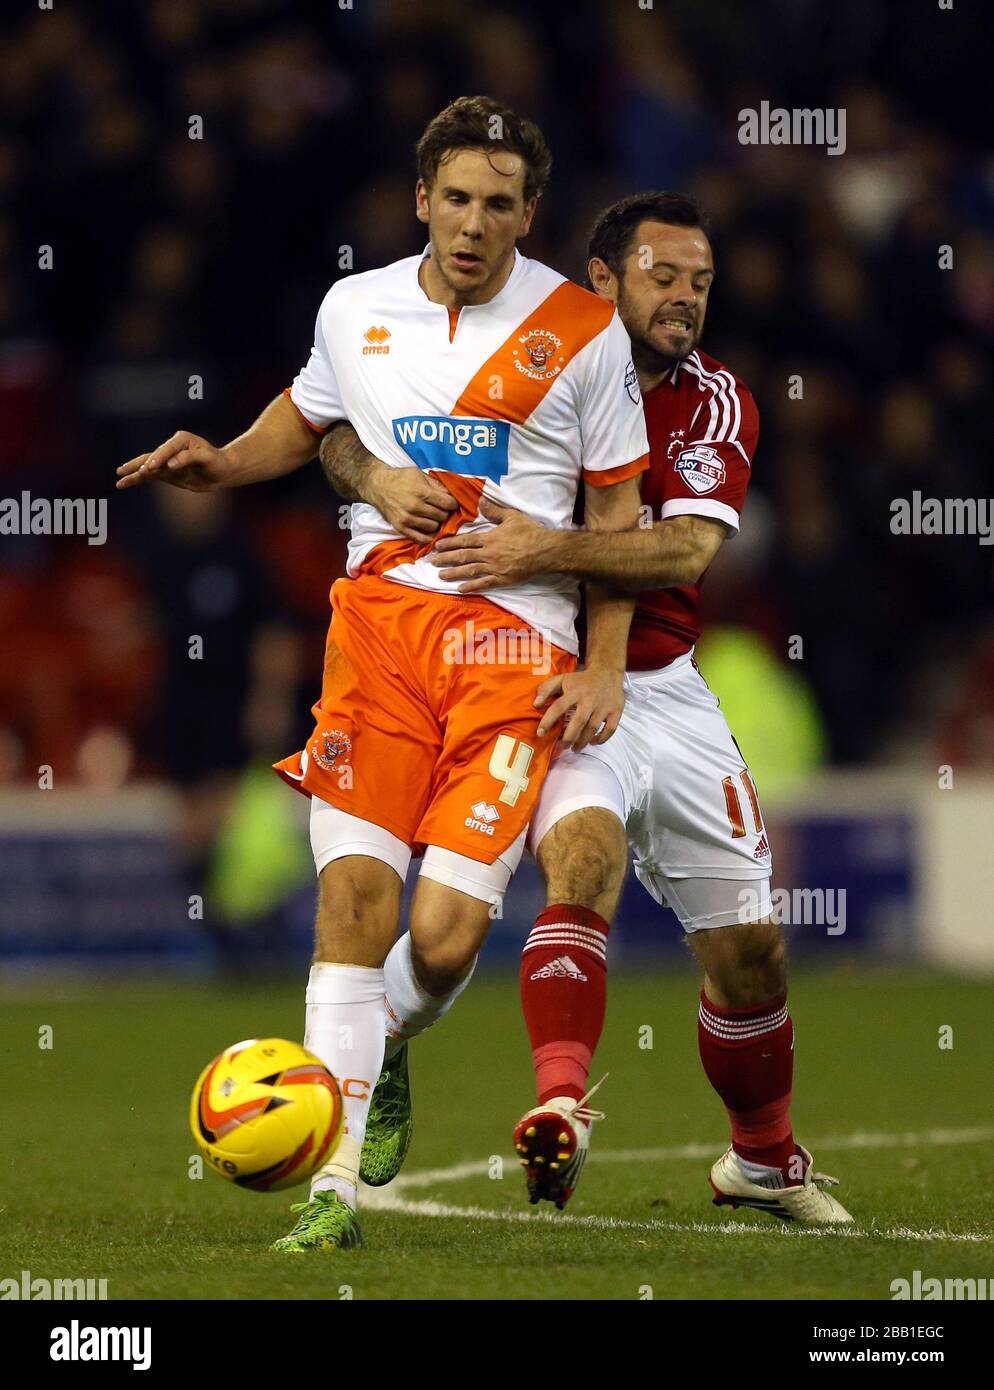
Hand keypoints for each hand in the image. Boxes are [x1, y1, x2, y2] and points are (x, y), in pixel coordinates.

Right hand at [116, 432, 233, 491]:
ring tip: (119, 475)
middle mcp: (171, 448)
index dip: (159, 458)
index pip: (167, 449)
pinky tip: (124, 483)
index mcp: (181, 440)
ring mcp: (166, 460)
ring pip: (147, 465)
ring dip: (133, 471)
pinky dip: (137, 479)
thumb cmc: (218, 462)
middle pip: (152, 455)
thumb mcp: (208, 458)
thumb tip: (170, 465)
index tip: (153, 469)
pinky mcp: (165, 472)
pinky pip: (149, 476)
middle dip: (140, 464)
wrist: (222, 471)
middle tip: (126, 470)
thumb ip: (189, 458)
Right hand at [367, 465, 458, 541]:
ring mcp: (407, 519)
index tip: (450, 503)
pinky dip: (428, 535)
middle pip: (442, 516)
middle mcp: (415, 507)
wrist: (378, 486)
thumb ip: (437, 485)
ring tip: (431, 517)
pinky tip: (428, 528)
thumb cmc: (400, 478)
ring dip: (435, 523)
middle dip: (444, 512)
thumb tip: (453, 495)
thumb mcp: (420, 474)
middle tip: (440, 509)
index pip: (448, 504)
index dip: (452, 503)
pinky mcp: (401, 528)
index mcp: (421, 492)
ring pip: (434, 528)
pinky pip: (421, 539)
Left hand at [430, 497, 552, 590]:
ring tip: (440, 575)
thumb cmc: (530, 532)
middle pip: (463, 556)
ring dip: (454, 573)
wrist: (546, 550)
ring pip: (470, 570)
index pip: (465, 541)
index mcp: (489, 538)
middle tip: (432, 562)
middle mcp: (489, 554)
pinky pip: (484, 583)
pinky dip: (471, 586)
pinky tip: (460, 588)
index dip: (450, 543)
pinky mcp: (502, 579)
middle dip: (446, 559)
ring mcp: (495, 568)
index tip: (437, 546)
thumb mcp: (512, 516)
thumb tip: (480, 501)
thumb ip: (494, 511)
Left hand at [534, 665, 624, 749]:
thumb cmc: (580, 680)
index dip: (548, 721)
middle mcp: (589, 700)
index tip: (540, 733)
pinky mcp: (616, 711)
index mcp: (574, 692)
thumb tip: (535, 704)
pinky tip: (592, 742)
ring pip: (593, 728)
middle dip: (569, 737)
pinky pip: (610, 729)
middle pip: (578, 722)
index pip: (558, 707)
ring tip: (575, 748)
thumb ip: (546, 689)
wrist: (607, 672)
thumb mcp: (562, 679)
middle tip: (563, 746)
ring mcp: (604, 706)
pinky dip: (601, 739)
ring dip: (583, 741)